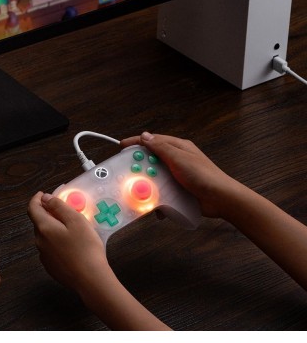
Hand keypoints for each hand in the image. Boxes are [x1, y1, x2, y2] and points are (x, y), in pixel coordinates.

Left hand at [27, 191, 108, 292]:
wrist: (90, 279)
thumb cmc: (85, 247)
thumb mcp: (75, 220)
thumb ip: (58, 206)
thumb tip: (45, 198)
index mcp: (43, 228)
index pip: (32, 208)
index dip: (37, 199)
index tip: (43, 194)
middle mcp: (39, 242)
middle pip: (39, 222)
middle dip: (47, 213)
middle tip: (63, 209)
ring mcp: (44, 256)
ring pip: (45, 236)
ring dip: (53, 228)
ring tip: (70, 228)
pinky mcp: (51, 267)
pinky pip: (50, 249)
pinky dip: (56, 242)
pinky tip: (70, 245)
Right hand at [120, 132, 241, 218]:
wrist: (221, 199)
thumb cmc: (204, 175)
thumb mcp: (179, 158)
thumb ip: (161, 148)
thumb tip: (145, 136)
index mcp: (177, 148)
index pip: (152, 141)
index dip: (136, 143)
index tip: (121, 147)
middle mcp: (176, 160)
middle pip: (151, 160)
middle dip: (139, 167)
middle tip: (125, 172)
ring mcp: (177, 176)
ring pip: (155, 177)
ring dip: (147, 185)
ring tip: (138, 191)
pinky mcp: (178, 190)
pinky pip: (162, 192)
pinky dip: (156, 198)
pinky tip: (155, 206)